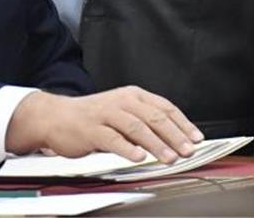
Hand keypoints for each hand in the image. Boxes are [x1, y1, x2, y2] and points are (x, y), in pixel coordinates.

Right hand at [5, 86, 203, 163]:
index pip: (164, 107)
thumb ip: (145, 122)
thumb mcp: (122, 112)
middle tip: (187, 150)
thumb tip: (175, 139)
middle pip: (154, 117)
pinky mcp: (92, 129)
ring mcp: (106, 114)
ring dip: (156, 144)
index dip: (183, 123)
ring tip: (169, 157)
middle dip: (174, 136)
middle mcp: (121, 101)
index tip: (196, 138)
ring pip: (136, 127)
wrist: (56, 116)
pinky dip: (127, 148)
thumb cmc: (93, 117)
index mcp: (132, 95)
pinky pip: (112, 139)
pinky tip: (138, 157)